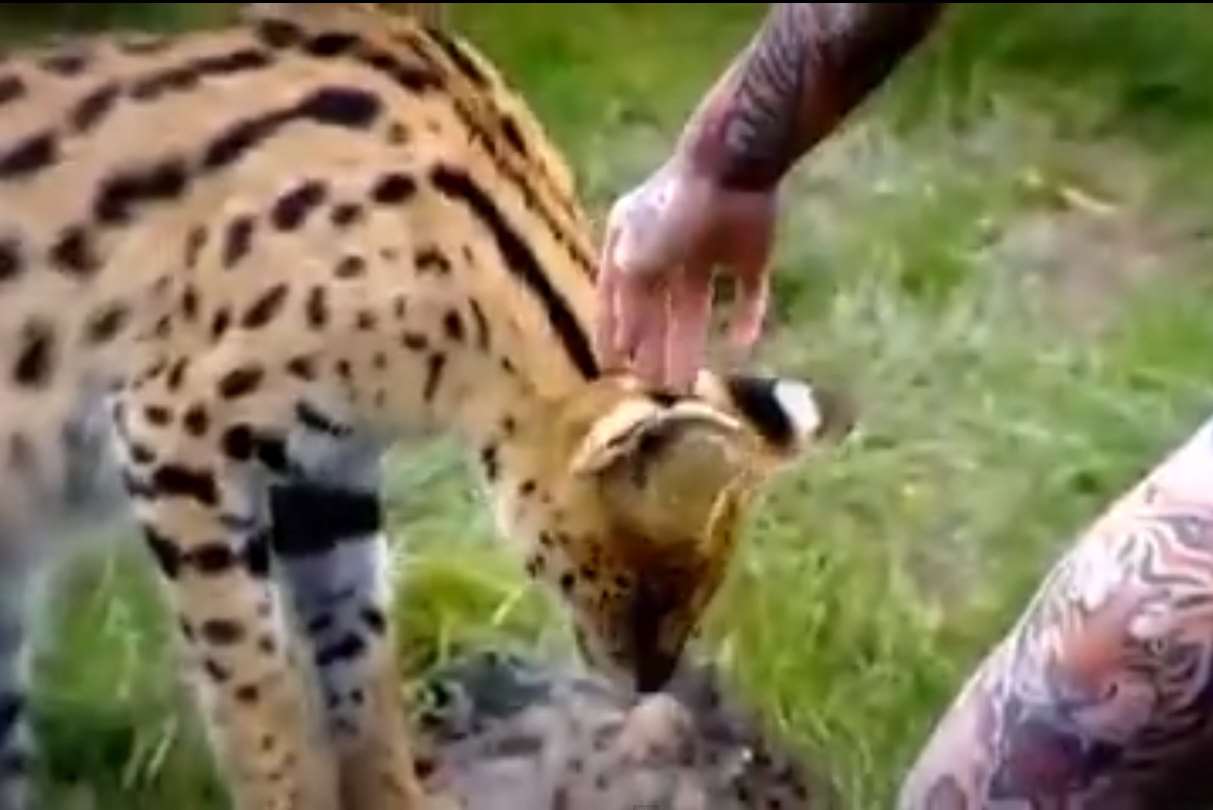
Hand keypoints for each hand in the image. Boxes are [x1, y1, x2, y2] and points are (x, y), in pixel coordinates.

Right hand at [594, 155, 778, 391]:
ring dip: (690, 342)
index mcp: (633, 240)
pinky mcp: (750, 254)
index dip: (614, 330)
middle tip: (655, 387)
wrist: (735, 165)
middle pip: (658, 307)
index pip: (617, 294)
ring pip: (696, 307)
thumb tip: (621, 334)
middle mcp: (667, 247)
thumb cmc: (674, 207)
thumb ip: (627, 295)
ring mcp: (709, 250)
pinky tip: (741, 345)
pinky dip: (746, 319)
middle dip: (654, 347)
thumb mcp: (637, 252)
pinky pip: (748, 294)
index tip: (612, 368)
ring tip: (688, 381)